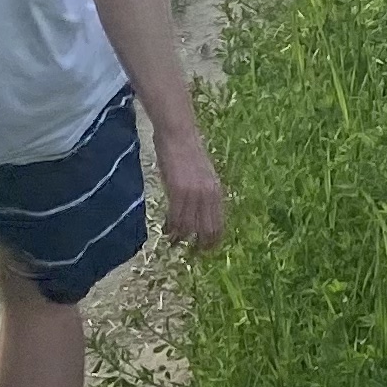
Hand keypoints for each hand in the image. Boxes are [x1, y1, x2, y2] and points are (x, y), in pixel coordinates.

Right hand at [154, 123, 228, 254]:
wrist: (178, 134)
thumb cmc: (188, 151)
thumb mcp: (203, 175)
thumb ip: (204, 193)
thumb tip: (200, 214)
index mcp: (217, 192)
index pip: (219, 224)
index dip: (213, 241)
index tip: (205, 249)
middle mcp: (209, 195)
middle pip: (207, 230)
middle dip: (199, 245)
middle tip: (190, 252)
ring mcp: (194, 193)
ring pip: (189, 227)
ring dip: (181, 238)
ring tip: (173, 242)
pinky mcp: (177, 190)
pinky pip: (175, 217)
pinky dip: (171, 227)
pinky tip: (167, 231)